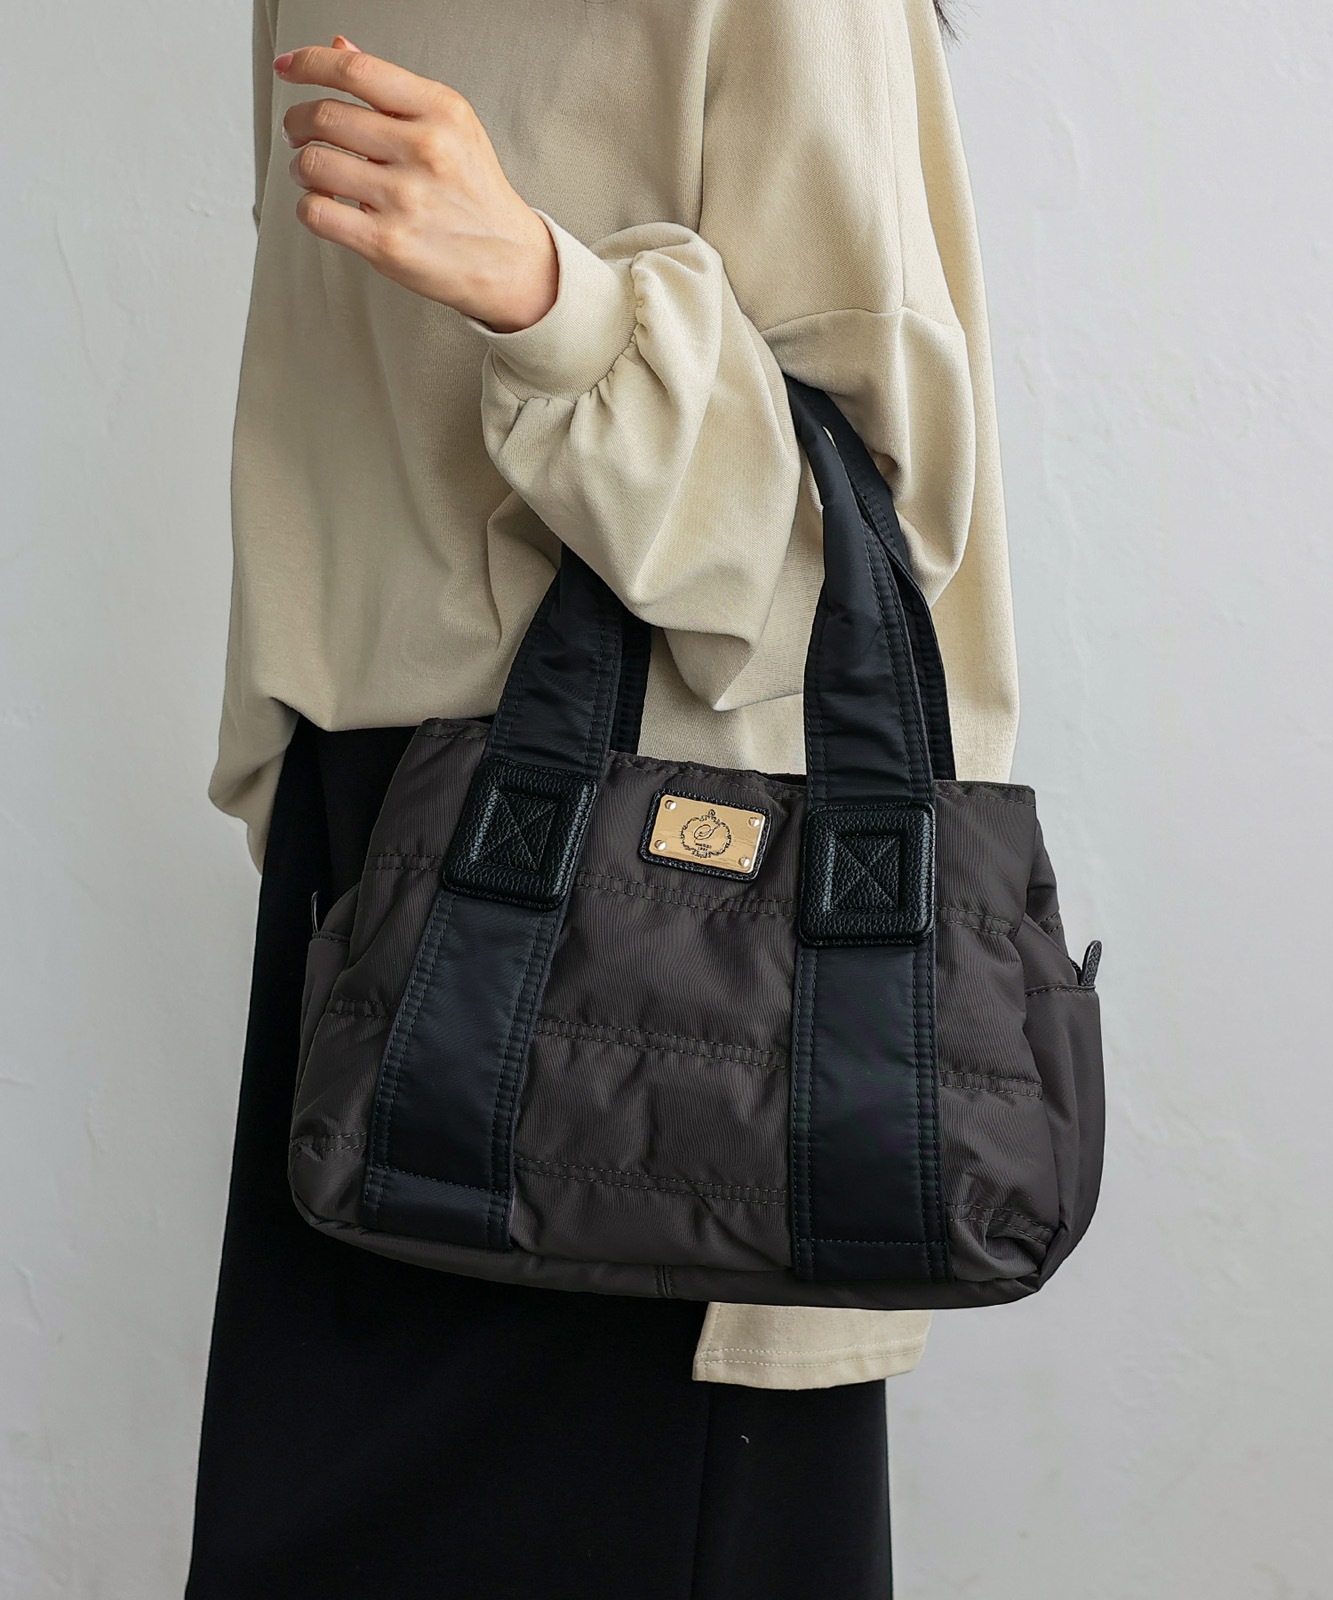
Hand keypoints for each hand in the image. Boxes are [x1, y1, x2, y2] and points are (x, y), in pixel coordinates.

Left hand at [274, 37, 558, 331]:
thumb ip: (394, 89)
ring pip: (312, 163)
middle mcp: (424, 150)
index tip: (287, 68)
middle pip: (325, 116)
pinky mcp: (388, 243)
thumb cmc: (474, 192)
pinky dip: (309, 204)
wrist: (508, 260)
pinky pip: (317, 211)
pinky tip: (325, 203)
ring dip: (300, 166)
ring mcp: (405, 198)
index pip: (356, 70)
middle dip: (297, 122)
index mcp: (440, 111)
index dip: (309, 63)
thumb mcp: (451, 127)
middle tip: (297, 132)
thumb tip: (338, 46)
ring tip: (312, 172)